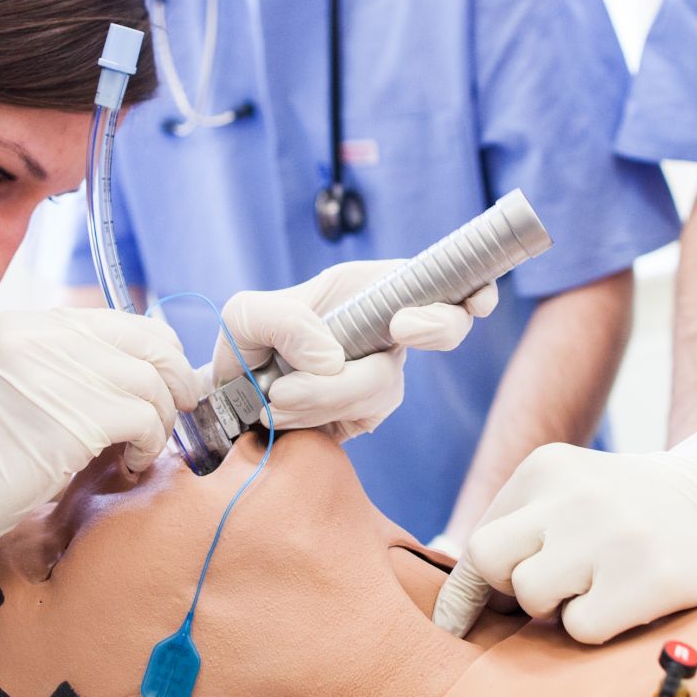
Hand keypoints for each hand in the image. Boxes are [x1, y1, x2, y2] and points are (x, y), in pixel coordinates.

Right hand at [0, 309, 197, 594]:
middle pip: (150, 342)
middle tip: (175, 414)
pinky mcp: (70, 417)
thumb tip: (157, 368)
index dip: (162, 354)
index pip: (128, 321)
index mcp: (31, 323)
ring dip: (160, 420)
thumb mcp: (25, 383)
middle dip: (175, 381)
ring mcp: (54, 373)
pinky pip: (142, 419)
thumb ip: (78, 365)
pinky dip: (149, 444)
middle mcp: (41, 336)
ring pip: (151, 381)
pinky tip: (132, 461)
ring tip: (142, 446)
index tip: (168, 386)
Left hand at [212, 259, 497, 441]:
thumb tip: (332, 360)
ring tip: (277, 394)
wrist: (230, 401)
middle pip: (445, 327)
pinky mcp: (370, 416)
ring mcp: (382, 375)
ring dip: (325, 394)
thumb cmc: (244, 345)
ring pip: (385, 386)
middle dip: (434, 329)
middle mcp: (386, 329)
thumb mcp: (246, 316)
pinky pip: (363, 418)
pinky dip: (317, 416)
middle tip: (399, 328)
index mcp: (367, 289)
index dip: (466, 287)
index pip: (438, 277)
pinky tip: (287, 410)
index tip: (452, 305)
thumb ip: (282, 321)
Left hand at [434, 414, 696, 641]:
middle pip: (491, 563)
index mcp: (545, 470)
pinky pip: (581, 628)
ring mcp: (610, 535)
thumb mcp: (571, 492)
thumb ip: (522, 528)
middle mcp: (572, 496)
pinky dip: (596, 627)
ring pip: (533, 597)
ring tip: (598, 588)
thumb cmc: (632, 510)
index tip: (455, 625)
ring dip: (558, 608)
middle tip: (550, 594)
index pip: (479, 542)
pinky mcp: (648, 576)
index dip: (467, 592)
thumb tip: (462, 603)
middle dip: (510, 591)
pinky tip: (626, 603)